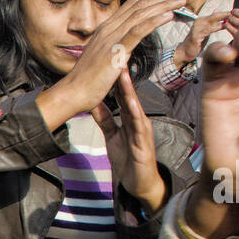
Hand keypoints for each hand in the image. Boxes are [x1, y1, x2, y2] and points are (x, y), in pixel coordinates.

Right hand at [45, 0, 188, 122]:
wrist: (72, 93)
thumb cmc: (86, 82)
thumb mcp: (101, 59)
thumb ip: (113, 49)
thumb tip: (122, 49)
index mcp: (105, 29)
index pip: (131, 6)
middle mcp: (108, 29)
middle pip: (139, 5)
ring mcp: (111, 38)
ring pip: (142, 14)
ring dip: (165, 4)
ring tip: (183, 0)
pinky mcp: (115, 51)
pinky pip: (138, 31)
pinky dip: (155, 20)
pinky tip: (169, 15)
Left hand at [93, 70, 165, 209]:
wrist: (139, 184)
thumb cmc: (128, 160)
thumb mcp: (112, 136)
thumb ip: (105, 119)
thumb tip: (94, 103)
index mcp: (129, 117)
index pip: (120, 92)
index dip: (113, 76)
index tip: (107, 59)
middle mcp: (138, 119)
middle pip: (128, 93)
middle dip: (122, 74)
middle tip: (117, 54)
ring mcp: (142, 130)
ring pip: (135, 105)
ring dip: (129, 89)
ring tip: (123, 72)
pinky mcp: (144, 143)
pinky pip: (139, 127)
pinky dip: (136, 114)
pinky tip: (132, 104)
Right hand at [173, 11, 230, 66]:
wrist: (184, 52)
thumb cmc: (196, 42)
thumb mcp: (205, 31)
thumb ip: (212, 22)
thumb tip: (217, 10)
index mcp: (202, 20)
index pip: (217, 14)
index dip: (228, 13)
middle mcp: (199, 21)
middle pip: (216, 15)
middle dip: (228, 14)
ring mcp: (197, 27)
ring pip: (213, 21)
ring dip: (224, 20)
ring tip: (234, 19)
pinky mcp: (196, 35)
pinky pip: (209, 29)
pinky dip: (218, 27)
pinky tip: (226, 27)